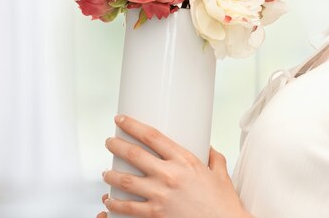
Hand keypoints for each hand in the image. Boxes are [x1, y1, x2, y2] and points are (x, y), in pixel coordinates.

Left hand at [97, 114, 249, 217]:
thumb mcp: (221, 173)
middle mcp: (169, 175)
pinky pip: (127, 208)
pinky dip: (114, 204)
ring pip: (125, 181)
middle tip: (109, 142)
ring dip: (111, 175)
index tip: (122, 120)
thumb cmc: (222, 203)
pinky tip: (109, 200)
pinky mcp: (155, 214)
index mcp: (184, 160)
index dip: (133, 125)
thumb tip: (208, 148)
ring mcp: (160, 195)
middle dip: (117, 145)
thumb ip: (213, 157)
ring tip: (106, 173)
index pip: (152, 136)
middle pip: (134, 155)